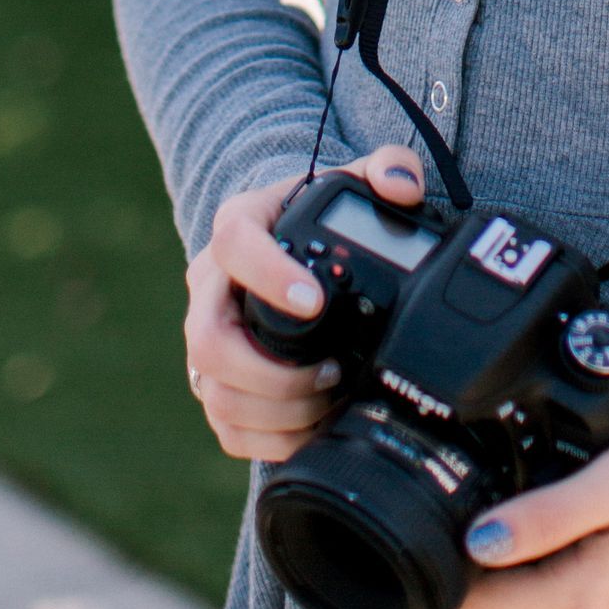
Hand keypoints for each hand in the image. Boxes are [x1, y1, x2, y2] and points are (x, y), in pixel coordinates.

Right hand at [184, 145, 425, 463]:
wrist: (287, 249)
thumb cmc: (317, 219)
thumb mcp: (351, 182)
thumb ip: (387, 169)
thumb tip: (402, 186)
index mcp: (237, 228)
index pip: (233, 245)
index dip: (268, 276)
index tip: (314, 301)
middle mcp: (209, 287)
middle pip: (207, 339)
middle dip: (270, 370)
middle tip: (330, 370)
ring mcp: (206, 340)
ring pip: (216, 391)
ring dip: (276, 408)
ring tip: (328, 396)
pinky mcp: (215, 383)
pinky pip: (227, 427)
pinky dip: (271, 439)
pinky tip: (312, 427)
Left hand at [456, 433, 608, 608]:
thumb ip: (545, 515)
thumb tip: (477, 541)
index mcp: (583, 596)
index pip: (483, 601)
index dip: (458, 558)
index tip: (451, 512)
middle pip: (503, 591)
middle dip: (489, 545)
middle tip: (500, 484)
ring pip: (530, 582)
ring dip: (522, 542)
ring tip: (541, 490)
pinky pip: (560, 576)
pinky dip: (551, 545)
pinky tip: (566, 508)